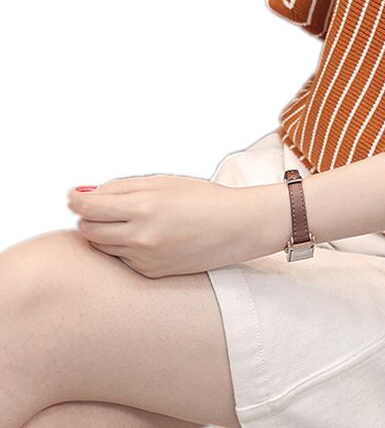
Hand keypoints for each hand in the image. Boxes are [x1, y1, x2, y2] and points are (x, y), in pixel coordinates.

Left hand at [67, 174, 275, 277]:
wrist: (238, 226)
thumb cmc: (203, 198)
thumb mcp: (164, 182)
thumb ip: (122, 188)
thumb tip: (83, 195)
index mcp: (144, 207)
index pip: (87, 208)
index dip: (75, 200)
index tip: (75, 196)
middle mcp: (141, 237)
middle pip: (88, 230)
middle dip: (91, 216)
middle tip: (106, 207)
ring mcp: (145, 259)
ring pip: (102, 246)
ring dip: (106, 232)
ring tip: (131, 220)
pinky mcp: (151, 273)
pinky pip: (122, 259)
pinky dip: (125, 247)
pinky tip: (149, 237)